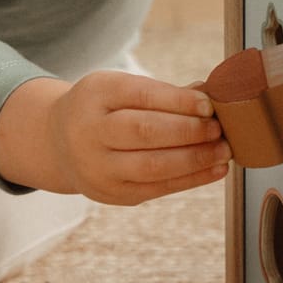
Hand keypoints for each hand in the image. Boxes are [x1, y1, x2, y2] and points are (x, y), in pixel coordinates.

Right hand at [0, 72, 229, 204]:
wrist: (59, 142)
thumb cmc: (104, 108)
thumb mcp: (121, 88)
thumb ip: (162, 93)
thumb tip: (210, 96)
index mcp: (96, 94)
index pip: (140, 95)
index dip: (178, 101)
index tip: (209, 104)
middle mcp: (90, 131)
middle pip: (144, 131)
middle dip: (189, 131)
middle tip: (219, 128)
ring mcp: (98, 167)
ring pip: (152, 166)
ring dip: (195, 159)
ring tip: (223, 150)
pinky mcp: (111, 194)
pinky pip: (156, 188)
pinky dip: (191, 180)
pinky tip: (215, 170)